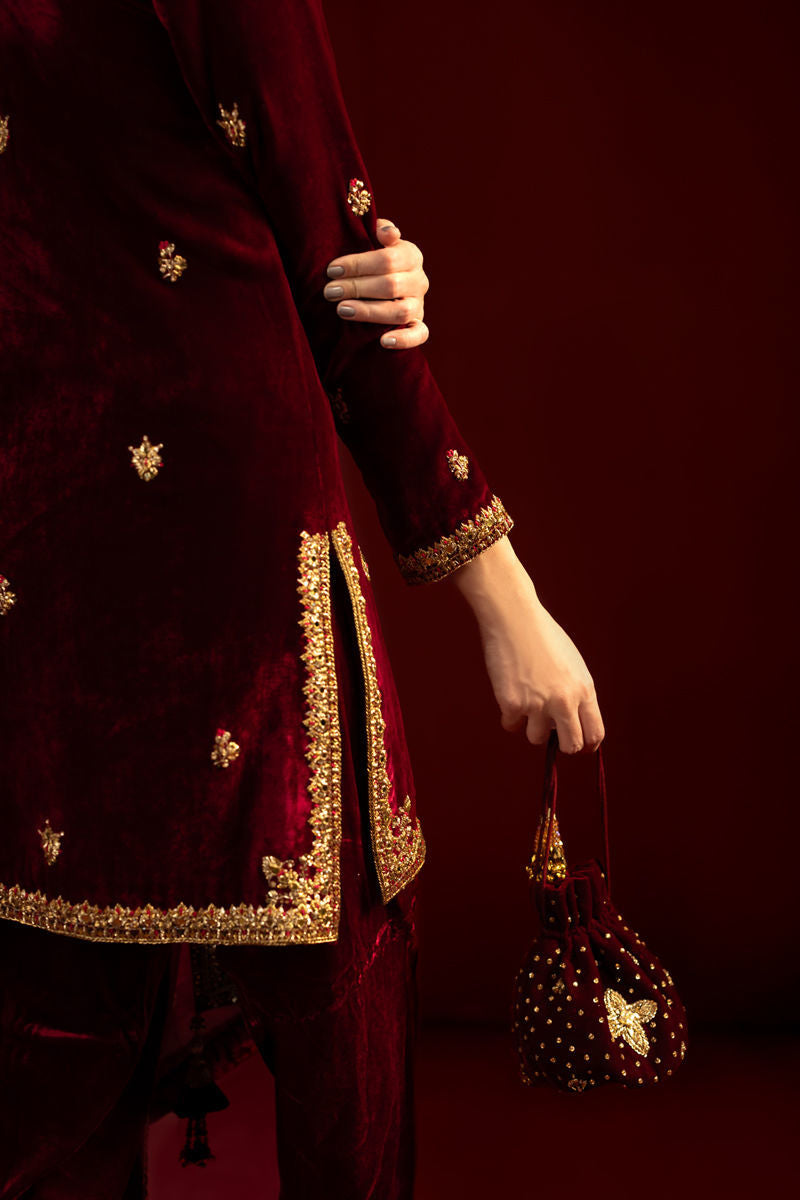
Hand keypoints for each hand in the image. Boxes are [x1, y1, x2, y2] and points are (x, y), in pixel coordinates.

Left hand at [324, 218, 429, 348]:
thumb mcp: (374, 241)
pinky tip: (382, 341)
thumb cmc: (371, 260)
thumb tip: (385, 232)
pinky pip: (419, 334)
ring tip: (342, 310)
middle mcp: (419, 280)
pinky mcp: (418, 325)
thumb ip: (378, 231)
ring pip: (401, 312)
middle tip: (330, 292)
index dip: (358, 264)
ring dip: (369, 312)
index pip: (387, 259)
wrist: (385, 283)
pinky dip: (403, 339)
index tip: (332, 270)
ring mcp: (419, 304)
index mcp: (411, 255)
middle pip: (390, 285)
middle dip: (356, 288)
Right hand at [448, 535, 604, 753]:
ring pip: (537, 738)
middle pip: (571, 745)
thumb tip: (571, 723)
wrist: (514, 617)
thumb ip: (576, 693)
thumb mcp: (572, 665)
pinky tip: (508, 692)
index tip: (578, 745)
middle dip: (561, 744)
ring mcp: (538, 704)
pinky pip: (511, 725)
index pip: (595, 733)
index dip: (586, 744)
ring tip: (526, 701)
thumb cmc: (542, 636)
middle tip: (550, 733)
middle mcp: (564, 700)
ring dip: (530, 726)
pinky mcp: (512, 704)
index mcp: (584, 689)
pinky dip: (509, 715)